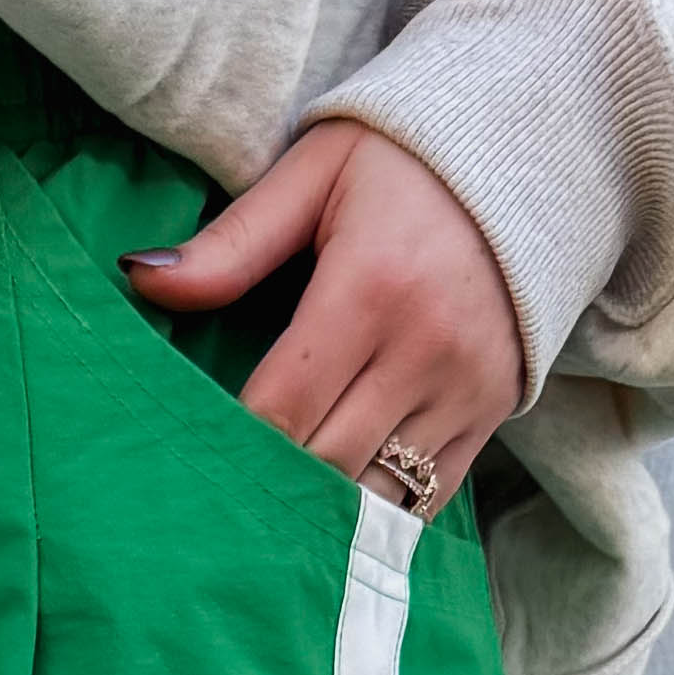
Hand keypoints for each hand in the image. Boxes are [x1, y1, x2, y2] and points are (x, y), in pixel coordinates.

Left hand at [124, 122, 524, 503]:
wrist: (533, 152)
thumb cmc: (405, 161)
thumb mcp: (314, 174)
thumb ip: (232, 243)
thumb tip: (141, 280)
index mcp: (372, 286)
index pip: (283, 407)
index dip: (231, 447)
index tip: (191, 461)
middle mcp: (427, 348)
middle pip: (326, 463)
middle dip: (269, 488)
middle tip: (217, 506)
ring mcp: (466, 388)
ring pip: (377, 497)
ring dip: (321, 515)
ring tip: (269, 521)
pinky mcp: (492, 413)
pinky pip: (425, 500)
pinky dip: (375, 515)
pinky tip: (332, 512)